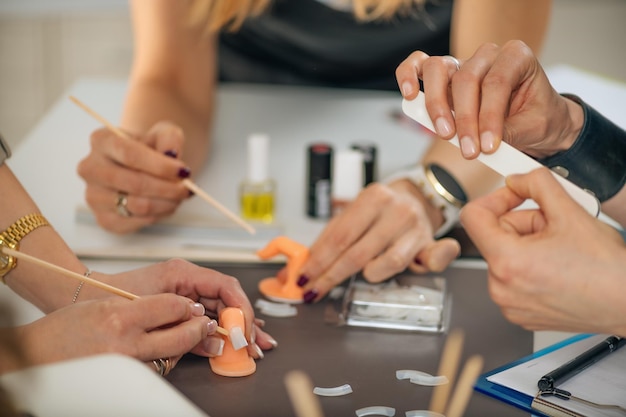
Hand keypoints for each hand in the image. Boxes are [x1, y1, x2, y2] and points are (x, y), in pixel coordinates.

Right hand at [15, 293, 214, 372]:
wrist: (39, 354)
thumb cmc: (66, 329)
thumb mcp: (106, 305)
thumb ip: (142, 305)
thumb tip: (177, 308)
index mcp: (120, 317)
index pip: (172, 306)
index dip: (186, 306)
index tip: (191, 306)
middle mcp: (126, 344)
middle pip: (181, 336)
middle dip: (198, 328)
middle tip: (203, 322)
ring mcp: (127, 367)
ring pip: (173, 356)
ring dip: (183, 346)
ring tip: (183, 335)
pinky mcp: (127, 382)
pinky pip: (157, 371)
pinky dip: (164, 361)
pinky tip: (161, 352)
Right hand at [77, 122, 192, 233]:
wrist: (144, 167)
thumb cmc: (152, 148)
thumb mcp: (164, 133)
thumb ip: (170, 138)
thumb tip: (171, 154)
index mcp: (102, 141)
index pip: (130, 154)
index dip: (159, 165)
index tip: (183, 171)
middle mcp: (90, 168)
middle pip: (134, 183)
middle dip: (167, 188)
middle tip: (186, 188)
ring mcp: (93, 196)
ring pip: (137, 205)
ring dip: (166, 203)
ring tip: (179, 196)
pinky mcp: (103, 219)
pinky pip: (135, 222)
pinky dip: (157, 215)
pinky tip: (166, 205)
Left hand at [82, 259, 276, 359]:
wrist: (89, 294)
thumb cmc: (117, 295)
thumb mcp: (153, 310)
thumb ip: (186, 326)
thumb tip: (216, 341)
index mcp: (185, 272)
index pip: (226, 287)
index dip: (241, 309)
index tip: (246, 331)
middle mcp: (190, 279)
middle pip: (229, 299)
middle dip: (246, 322)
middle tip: (259, 344)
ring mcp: (187, 291)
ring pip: (222, 309)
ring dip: (239, 328)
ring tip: (256, 345)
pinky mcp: (182, 304)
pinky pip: (209, 316)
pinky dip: (223, 330)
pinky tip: (236, 339)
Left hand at [297, 181, 459, 301]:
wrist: (417, 199)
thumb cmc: (379, 213)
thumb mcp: (354, 215)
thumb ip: (329, 238)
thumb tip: (299, 265)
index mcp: (372, 197)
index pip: (339, 235)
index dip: (318, 260)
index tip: (303, 276)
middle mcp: (396, 210)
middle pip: (357, 252)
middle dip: (331, 275)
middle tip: (314, 289)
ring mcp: (415, 226)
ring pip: (388, 262)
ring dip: (369, 274)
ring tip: (363, 274)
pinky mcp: (431, 243)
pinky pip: (432, 258)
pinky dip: (428, 264)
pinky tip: (423, 267)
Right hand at [395, 40, 583, 159]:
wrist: (534, 119)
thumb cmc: (536, 117)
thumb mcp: (533, 127)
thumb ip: (508, 132)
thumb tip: (481, 142)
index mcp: (516, 57)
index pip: (496, 83)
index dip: (490, 117)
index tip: (488, 147)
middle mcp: (487, 55)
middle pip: (466, 79)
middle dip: (465, 119)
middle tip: (469, 150)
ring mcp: (462, 63)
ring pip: (438, 70)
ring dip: (437, 104)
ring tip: (445, 133)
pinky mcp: (443, 76)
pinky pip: (419, 65)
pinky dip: (409, 76)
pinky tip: (409, 96)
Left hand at [460, 167, 625, 335]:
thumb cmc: (607, 270)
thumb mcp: (570, 211)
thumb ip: (536, 184)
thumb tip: (517, 179)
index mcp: (506, 262)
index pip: (472, 217)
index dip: (494, 199)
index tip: (513, 196)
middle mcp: (501, 287)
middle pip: (493, 236)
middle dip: (523, 224)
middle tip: (554, 227)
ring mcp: (509, 304)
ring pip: (504, 256)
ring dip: (527, 245)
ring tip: (559, 249)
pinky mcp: (519, 313)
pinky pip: (512, 278)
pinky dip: (529, 266)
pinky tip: (556, 266)